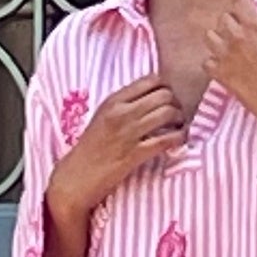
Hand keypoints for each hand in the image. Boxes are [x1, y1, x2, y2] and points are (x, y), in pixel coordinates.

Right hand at [47, 77, 184, 218]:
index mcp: (113, 100)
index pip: (150, 80)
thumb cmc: (91, 147)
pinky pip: (166, 140)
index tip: (168, 98)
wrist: (77, 175)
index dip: (166, 87)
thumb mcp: (103, 116)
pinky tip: (177, 142)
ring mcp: (129, 133)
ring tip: (178, 127)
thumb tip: (152, 96)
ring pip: (168, 113)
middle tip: (177, 114)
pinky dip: (178, 139)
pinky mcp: (135, 153)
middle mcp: (121, 113)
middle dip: (176, 103)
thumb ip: (124, 104)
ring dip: (180, 120)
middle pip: (164, 95)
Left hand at [203, 0, 256, 148]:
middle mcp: (238, 36)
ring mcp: (225, 55)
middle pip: (223, 17)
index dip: (242, 4)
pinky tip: (224, 68)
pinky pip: (206, 61)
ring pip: (209, 36)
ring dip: (218, 39)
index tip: (246, 9)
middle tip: (240, 31)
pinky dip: (213, 63)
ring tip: (229, 48)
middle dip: (231, 22)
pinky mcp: (220, 74)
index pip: (239, 1)